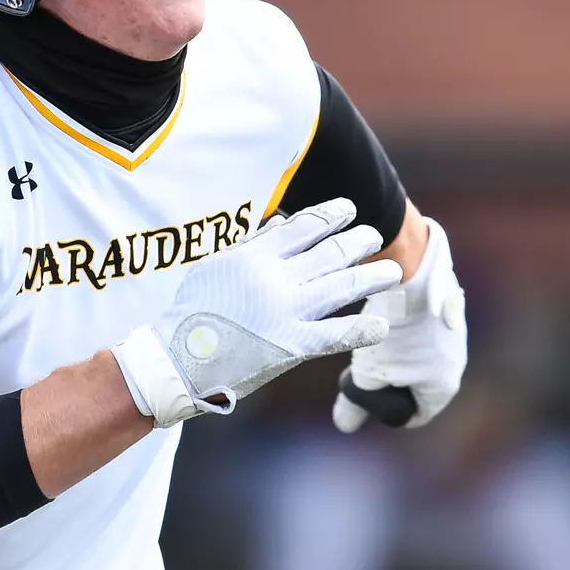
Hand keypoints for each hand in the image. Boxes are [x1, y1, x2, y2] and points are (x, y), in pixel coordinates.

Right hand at [113, 197, 402, 426]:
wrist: (179, 360)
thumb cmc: (192, 312)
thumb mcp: (215, 267)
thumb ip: (252, 244)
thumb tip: (283, 222)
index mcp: (254, 256)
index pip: (302, 227)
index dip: (330, 216)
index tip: (349, 209)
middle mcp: (274, 279)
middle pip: (328, 253)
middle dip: (357, 242)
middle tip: (374, 236)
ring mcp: (285, 312)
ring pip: (341, 287)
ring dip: (370, 277)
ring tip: (391, 272)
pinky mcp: (292, 346)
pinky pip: (337, 335)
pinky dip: (362, 329)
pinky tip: (381, 325)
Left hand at [332, 216, 466, 432]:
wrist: (410, 270)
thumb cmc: (390, 329)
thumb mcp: (367, 375)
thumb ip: (356, 403)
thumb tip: (344, 424)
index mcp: (444, 386)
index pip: (416, 415)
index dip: (387, 411)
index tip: (367, 395)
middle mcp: (457, 361)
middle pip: (420, 385)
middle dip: (392, 381)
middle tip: (366, 367)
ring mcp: (454, 331)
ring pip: (421, 354)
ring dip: (397, 351)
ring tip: (373, 338)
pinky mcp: (446, 306)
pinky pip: (422, 328)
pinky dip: (404, 327)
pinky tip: (384, 315)